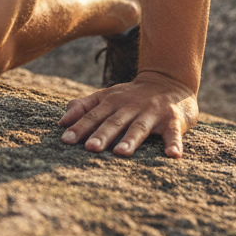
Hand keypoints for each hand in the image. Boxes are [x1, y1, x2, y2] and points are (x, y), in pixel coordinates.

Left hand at [57, 71, 198, 157]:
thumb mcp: (107, 96)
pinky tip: (172, 155)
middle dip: (102, 134)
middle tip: (90, 148)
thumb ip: (84, 107)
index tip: (66, 140)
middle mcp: (131, 106)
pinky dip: (174, 143)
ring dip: (131, 140)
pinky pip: (173, 133)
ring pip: (139, 127)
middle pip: (114, 122)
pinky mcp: (173, 120)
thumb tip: (62, 122)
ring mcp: (152, 112)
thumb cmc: (132, 96)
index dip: (80, 127)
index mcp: (113, 101)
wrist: (169, 80)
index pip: (94, 116)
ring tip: (121, 153)